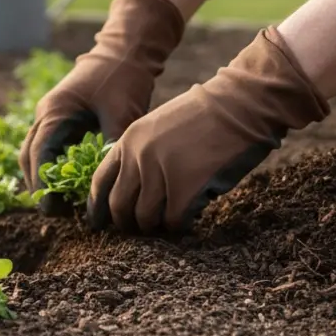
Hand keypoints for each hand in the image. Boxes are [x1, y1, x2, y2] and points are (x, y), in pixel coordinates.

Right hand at [20, 0, 184, 214]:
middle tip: (55, 212)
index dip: (43, 184)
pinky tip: (71, 183)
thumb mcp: (122, 112)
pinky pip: (50, 146)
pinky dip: (54, 166)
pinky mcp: (63, 117)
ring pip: (35, 152)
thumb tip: (112, 179)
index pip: (39, 154)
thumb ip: (112, 144)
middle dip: (38, 184)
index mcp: (55, 111)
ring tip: (61, 202)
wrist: (126, 50)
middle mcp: (47, 113)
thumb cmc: (124, 77)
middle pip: (29, 156)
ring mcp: (52, 114)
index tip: (52, 208)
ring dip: (43, 176)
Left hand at [87, 27, 329, 233]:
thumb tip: (132, 191)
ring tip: (170, 221)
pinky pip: (174, 221)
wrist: (238, 104)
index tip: (98, 223)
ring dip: (157, 225)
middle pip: (119, 205)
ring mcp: (160, 173)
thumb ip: (139, 153)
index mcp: (128, 141)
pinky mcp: (185, 188)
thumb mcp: (158, 126)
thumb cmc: (205, 116)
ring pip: (146, 217)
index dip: (96, 206)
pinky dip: (181, 225)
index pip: (100, 181)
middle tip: (140, 230)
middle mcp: (138, 157)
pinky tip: (190, 219)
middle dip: (127, 224)